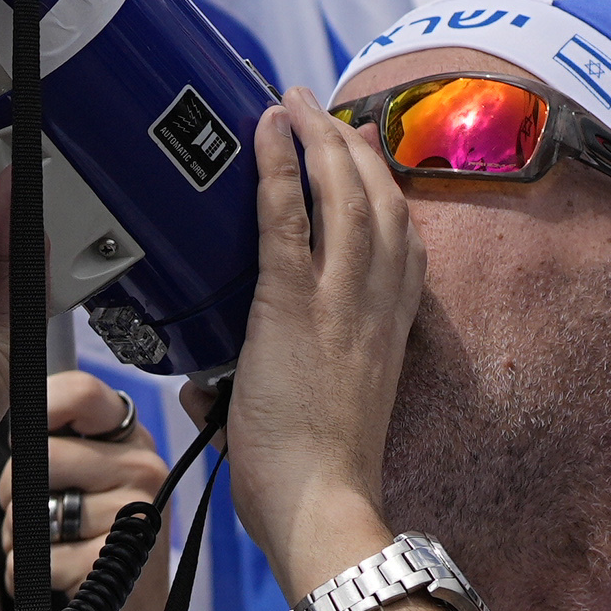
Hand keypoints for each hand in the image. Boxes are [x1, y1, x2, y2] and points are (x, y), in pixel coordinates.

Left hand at [0, 366, 177, 610]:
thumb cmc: (86, 537)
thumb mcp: (76, 474)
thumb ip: (50, 434)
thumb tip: (2, 395)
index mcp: (127, 436)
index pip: (80, 391)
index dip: (40, 407)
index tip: (24, 439)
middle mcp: (143, 466)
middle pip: (42, 455)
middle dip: (15, 490)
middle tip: (36, 514)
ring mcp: (136, 515)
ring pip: (34, 511)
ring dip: (21, 540)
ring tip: (50, 549)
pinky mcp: (117, 565)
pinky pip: (38, 561)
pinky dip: (27, 578)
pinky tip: (57, 579)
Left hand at [217, 93, 417, 590]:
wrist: (323, 506)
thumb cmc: (314, 480)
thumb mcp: (303, 422)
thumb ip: (259, 394)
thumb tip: (210, 394)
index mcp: (389, 331)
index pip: (400, 239)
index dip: (383, 186)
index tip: (365, 151)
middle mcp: (376, 306)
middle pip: (377, 201)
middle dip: (349, 145)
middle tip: (320, 109)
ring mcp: (341, 302)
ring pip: (344, 196)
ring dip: (318, 139)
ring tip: (294, 104)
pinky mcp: (294, 307)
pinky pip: (289, 220)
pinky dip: (280, 169)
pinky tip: (267, 134)